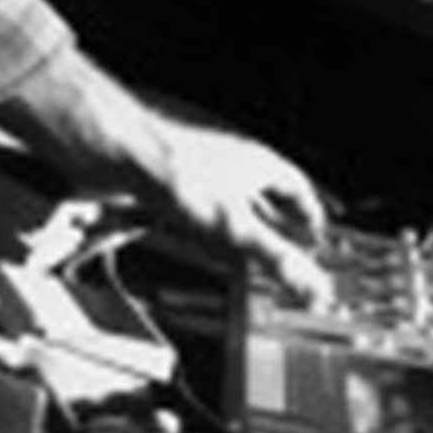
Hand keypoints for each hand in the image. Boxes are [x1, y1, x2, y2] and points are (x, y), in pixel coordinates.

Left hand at [0, 51, 335, 307]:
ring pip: (229, 197)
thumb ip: (276, 258)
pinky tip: (196, 238)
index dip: (310, 212)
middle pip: (265, 193)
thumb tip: (315, 285)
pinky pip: (197, 202)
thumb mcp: (235, 226)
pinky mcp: (168, 177)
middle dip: (276, 221)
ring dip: (239, 223)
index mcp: (258, 163)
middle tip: (284, 246)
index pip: (298, 187)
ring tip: (243, 248)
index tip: (316, 233)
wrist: (117, 147)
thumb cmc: (173, 169)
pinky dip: (205, 223)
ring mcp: (199, 166)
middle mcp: (231, 161)